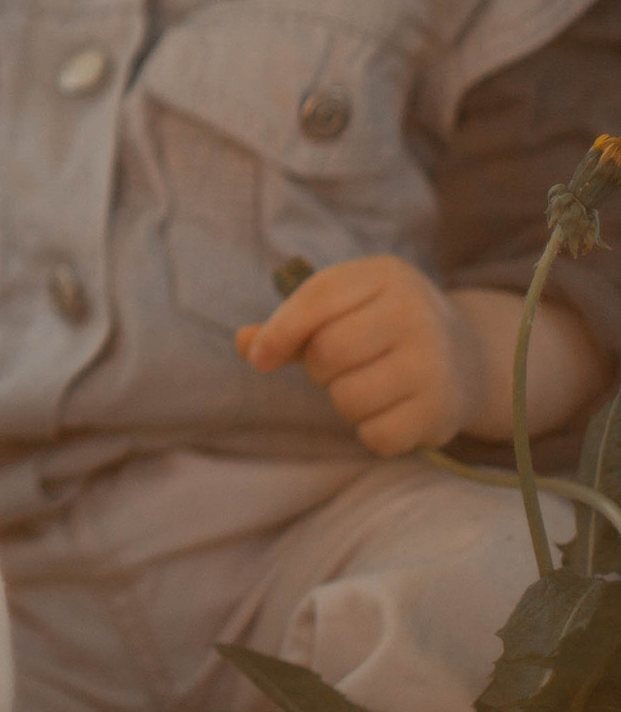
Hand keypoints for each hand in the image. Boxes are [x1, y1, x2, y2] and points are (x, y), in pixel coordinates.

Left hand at [237, 256, 485, 454]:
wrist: (467, 356)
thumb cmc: (381, 326)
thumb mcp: (341, 306)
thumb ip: (289, 322)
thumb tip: (245, 343)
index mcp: (385, 275)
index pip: (316, 300)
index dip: (279, 332)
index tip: (260, 357)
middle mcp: (416, 314)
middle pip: (328, 353)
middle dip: (319, 369)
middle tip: (340, 366)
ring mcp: (435, 363)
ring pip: (348, 398)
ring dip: (344, 401)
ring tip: (368, 384)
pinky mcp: (443, 411)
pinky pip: (377, 436)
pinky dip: (371, 431)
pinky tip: (390, 410)